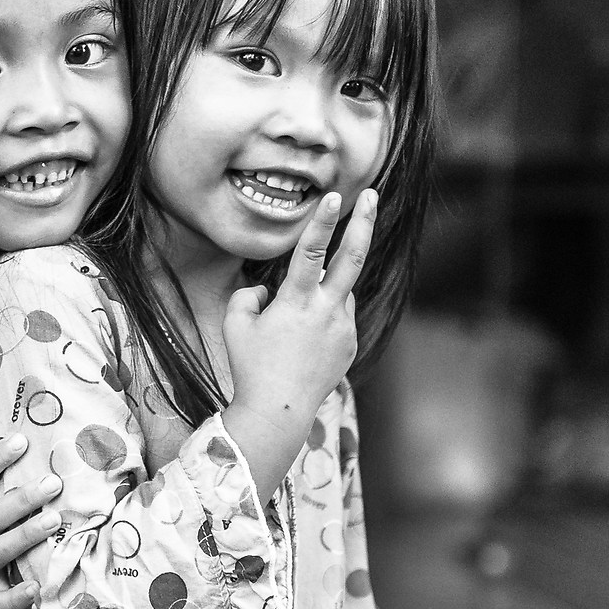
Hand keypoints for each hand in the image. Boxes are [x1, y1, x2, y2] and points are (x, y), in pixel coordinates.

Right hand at [223, 185, 377, 429]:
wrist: (279, 413)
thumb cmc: (251, 368)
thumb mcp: (235, 326)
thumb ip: (248, 295)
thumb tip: (268, 290)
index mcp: (296, 303)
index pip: (312, 252)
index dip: (323, 221)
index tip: (335, 196)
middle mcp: (326, 312)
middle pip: (352, 258)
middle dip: (364, 223)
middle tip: (373, 196)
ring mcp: (343, 329)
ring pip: (339, 292)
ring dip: (323, 292)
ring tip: (296, 329)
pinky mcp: (350, 344)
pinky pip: (341, 316)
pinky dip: (326, 317)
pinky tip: (305, 344)